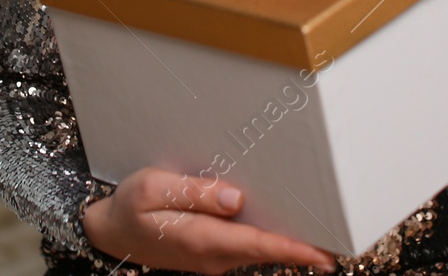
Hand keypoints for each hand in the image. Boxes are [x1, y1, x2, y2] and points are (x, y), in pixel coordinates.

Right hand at [82, 167, 337, 275]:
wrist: (109, 233)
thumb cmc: (130, 207)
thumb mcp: (152, 188)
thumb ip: (193, 193)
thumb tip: (235, 198)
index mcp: (201, 239)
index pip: (257, 246)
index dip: (292, 249)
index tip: (324, 255)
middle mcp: (212, 256)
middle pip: (266, 251)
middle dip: (300, 248)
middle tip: (338, 240)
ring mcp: (212, 258)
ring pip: (258, 251)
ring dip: (286, 244)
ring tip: (320, 232)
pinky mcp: (211, 253)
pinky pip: (246, 248)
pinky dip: (268, 242)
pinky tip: (282, 227)